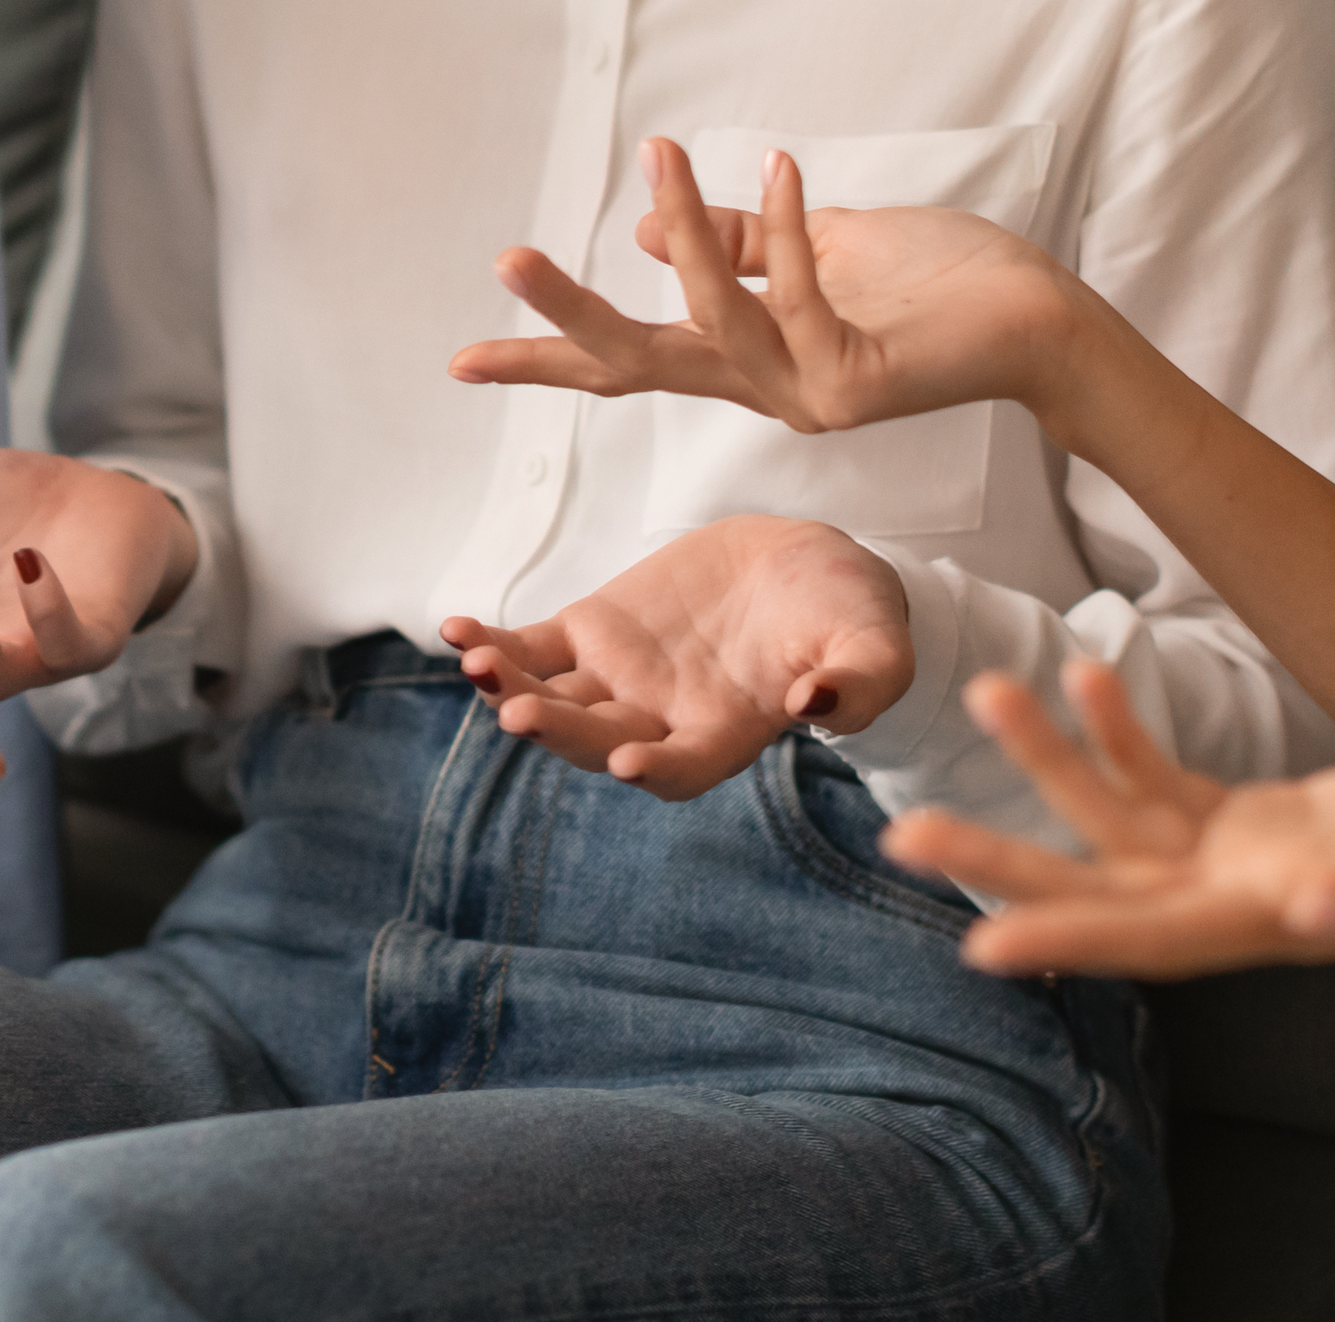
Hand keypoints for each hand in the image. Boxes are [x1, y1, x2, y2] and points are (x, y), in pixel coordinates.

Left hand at [438, 515, 914, 798]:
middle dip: (560, 730)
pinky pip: (533, 645)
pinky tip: (457, 632)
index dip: (656, 769)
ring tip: (478, 663)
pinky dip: (496, 642)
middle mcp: (662, 718)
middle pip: (599, 739)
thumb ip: (860, 681)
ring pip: (555, 695)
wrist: (806, 565)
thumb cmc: (849, 615)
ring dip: (512, 687)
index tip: (628, 762)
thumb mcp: (876, 645)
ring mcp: (621, 677)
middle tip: (522, 714)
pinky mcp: (594, 631)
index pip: (683, 767)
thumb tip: (820, 706)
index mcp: (728, 734)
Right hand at [447, 138, 1078, 436]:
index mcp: (747, 360)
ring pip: (712, 322)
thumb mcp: (822, 246)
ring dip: (684, 229)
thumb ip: (739, 247)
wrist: (1040, 321)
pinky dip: (783, 227)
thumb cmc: (942, 284)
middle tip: (504, 260)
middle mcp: (764, 388)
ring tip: (657, 156)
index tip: (464, 356)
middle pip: (640, 364)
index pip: (632, 359)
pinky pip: (799, 295)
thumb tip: (648, 235)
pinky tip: (780, 166)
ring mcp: (808, 392)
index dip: (550, 354)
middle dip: (567, 317)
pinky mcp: (857, 382)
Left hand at [879, 660, 1334, 977]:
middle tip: (901, 832)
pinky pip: (1174, 780)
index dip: (1069, 939)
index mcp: (1285, 926)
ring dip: (1050, 763)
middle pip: (1107, 887)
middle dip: (1007, 858)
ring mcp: (1253, 861)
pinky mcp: (1269, 817)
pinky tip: (1085, 672)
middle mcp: (1249, 903)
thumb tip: (1306, 916)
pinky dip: (1126, 733)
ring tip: (983, 687)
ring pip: (1125, 821)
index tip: (979, 945)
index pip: (1156, 941)